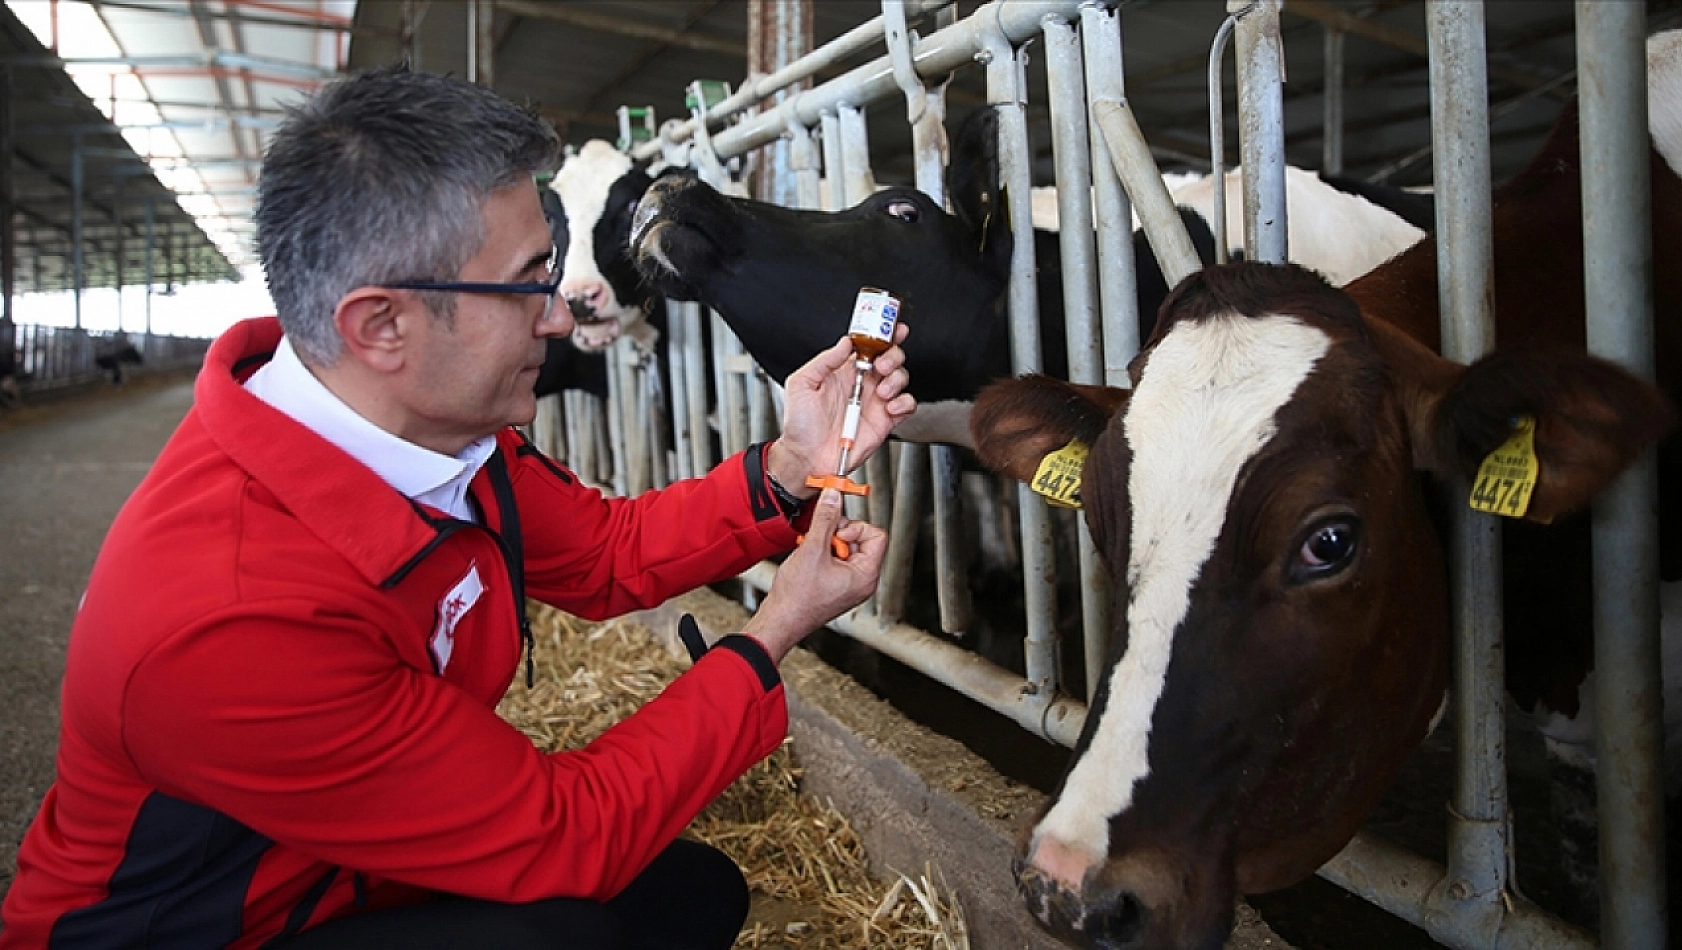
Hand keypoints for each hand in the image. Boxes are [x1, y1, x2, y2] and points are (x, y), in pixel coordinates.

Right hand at [743, 489, 886, 662]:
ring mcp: (850, 585)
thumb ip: (826, 518)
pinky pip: (837, 560)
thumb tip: (833, 496)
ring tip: (811, 552)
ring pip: (847, 548)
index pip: (877, 535)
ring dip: (828, 543)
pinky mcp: (837, 586)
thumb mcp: (813, 549)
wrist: (781, 620)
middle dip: (839, 534)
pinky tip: (808, 559)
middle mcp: (862, 581)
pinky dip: (823, 554)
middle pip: (862, 540)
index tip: (836, 530)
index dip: (856, 527)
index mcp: (865, 575)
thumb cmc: (798, 597)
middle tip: (821, 540)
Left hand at [768, 323, 915, 496]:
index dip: (883, 333)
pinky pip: (906, 405)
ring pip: (901, 378)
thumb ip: (824, 360)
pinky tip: (889, 406)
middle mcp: (862, 383)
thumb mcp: (802, 384)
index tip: (891, 327)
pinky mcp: (885, 420)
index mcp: (844, 371)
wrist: (807, 457)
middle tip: (881, 365)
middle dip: (892, 355)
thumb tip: (846, 342)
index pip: (868, 345)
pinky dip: (904, 402)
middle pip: (891, 357)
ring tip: (881, 390)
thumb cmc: (800, 425)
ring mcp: (875, 401)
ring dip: (896, 379)